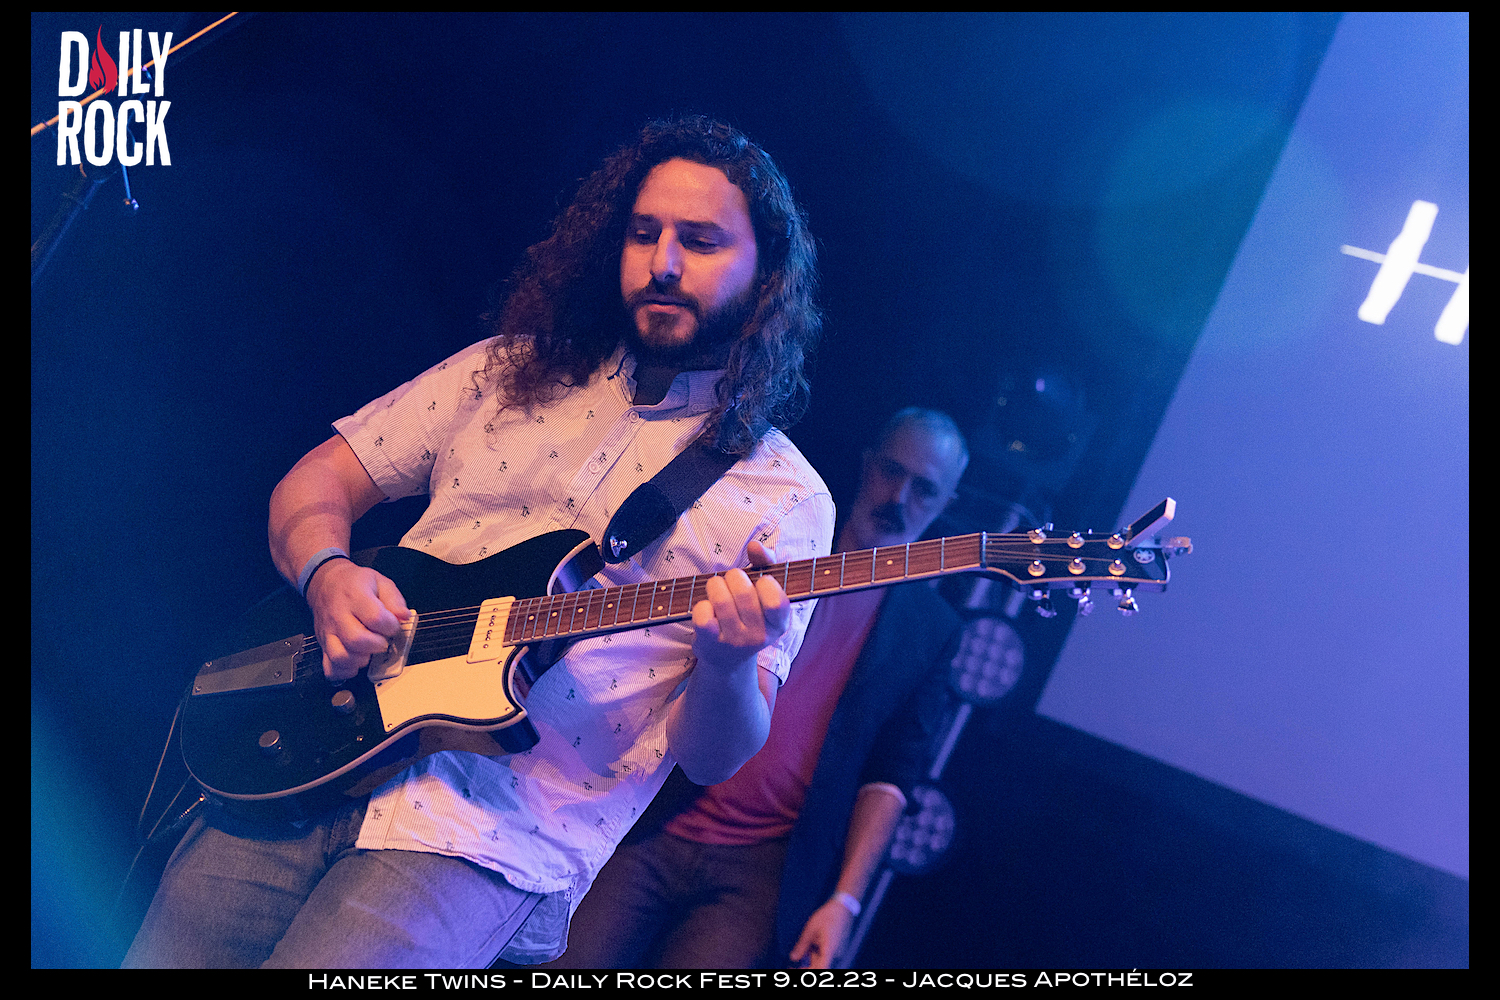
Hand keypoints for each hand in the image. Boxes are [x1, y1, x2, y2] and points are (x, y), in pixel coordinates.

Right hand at [305, 557, 411, 681]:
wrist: (325, 582)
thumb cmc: (355, 584)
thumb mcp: (380, 582)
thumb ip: (395, 600)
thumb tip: (404, 617)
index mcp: (355, 597)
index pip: (375, 618)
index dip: (390, 626)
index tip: (393, 625)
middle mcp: (339, 616)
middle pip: (357, 640)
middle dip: (378, 645)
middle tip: (383, 641)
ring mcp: (328, 632)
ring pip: (341, 656)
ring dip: (361, 660)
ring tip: (369, 652)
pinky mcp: (323, 644)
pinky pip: (330, 667)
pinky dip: (344, 671)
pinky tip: (355, 663)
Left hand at [690, 540, 790, 671]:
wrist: (727, 660)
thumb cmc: (747, 616)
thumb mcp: (763, 594)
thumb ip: (766, 563)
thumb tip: (755, 545)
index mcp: (779, 624)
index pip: (776, 600)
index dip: (765, 583)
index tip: (759, 583)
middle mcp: (759, 636)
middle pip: (743, 591)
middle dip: (733, 576)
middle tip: (731, 582)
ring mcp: (734, 642)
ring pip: (720, 598)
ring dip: (715, 585)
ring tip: (716, 590)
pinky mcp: (710, 644)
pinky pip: (703, 613)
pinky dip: (701, 604)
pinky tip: (707, 609)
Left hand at [789, 897, 855, 968]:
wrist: (843, 907)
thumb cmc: (827, 915)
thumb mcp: (810, 929)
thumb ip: (802, 945)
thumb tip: (793, 958)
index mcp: (829, 949)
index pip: (821, 968)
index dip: (809, 971)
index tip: (797, 969)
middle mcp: (834, 953)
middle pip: (819, 966)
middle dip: (805, 967)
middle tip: (791, 966)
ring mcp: (835, 951)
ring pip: (820, 961)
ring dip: (809, 961)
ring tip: (798, 956)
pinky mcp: (834, 948)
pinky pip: (823, 955)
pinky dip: (814, 955)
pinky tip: (807, 950)